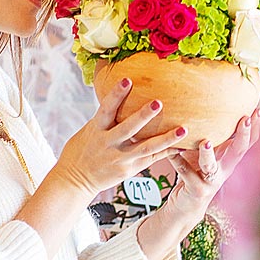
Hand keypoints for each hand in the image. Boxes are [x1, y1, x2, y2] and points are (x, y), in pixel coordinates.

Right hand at [49, 79, 188, 197]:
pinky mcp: (129, 170)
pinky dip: (167, 152)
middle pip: (128, 129)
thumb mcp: (88, 131)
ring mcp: (120, 159)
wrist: (75, 180)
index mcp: (96, 130)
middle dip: (143, 116)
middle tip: (159, 103)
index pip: (106, 109)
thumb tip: (117, 97)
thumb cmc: (81, 150)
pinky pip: (151, 160)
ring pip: (146, 148)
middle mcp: (108, 144)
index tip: (128, 80)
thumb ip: (104, 119)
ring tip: (183, 129)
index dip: (116, 95)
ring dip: (166, 139)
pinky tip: (181, 146)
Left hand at [163, 107, 259, 228]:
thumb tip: (206, 104)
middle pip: (239, 152)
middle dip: (243, 135)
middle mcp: (225, 170)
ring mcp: (212, 182)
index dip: (256, 126)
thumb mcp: (205, 154)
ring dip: (208, 154)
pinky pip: (186, 173)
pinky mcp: (197, 190)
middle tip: (245, 118)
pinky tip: (172, 151)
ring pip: (211, 167)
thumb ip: (209, 135)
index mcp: (229, 159)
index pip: (249, 142)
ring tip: (206, 142)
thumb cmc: (195, 172)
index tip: (258, 107)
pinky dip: (178, 161)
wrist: (186, 205)